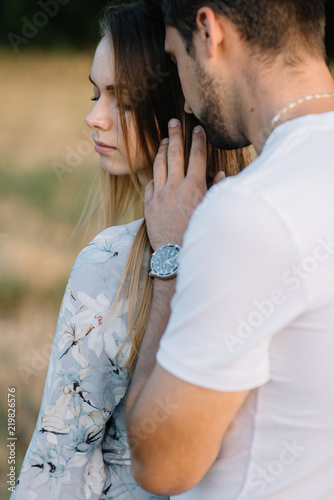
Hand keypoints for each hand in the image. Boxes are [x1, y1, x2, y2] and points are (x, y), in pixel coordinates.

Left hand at [145, 119, 207, 250]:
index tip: (197, 128)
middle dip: (176, 135)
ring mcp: (160, 194)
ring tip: (165, 140)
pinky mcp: (149, 204)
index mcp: (194, 187)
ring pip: (160, 165)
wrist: (175, 255)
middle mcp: (175, 187)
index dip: (198, 140)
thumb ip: (215, 189)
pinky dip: (155, 175)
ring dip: (162, 150)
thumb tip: (219, 173)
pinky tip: (157, 170)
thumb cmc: (198, 233)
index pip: (197, 156)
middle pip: (175, 154)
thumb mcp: (209, 210)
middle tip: (174, 121)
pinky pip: (151, 183)